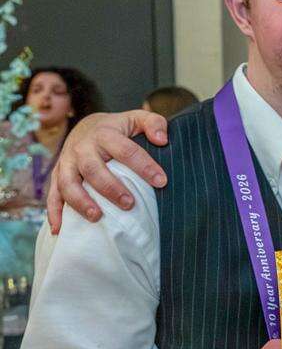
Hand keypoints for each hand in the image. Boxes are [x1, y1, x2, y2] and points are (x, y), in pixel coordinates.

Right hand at [47, 111, 169, 232]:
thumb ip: (154, 123)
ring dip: (81, 201)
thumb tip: (162, 139)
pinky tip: (60, 229)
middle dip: (110, 188)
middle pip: (93, 169)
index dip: (144, 166)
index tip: (161, 181)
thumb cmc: (119, 128)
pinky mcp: (57, 175)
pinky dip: (54, 212)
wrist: (87, 126)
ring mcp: (67, 162)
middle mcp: (82, 148)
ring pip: (68, 183)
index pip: (126, 150)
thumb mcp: (137, 119)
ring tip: (97, 217)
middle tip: (130, 204)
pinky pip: (52, 195)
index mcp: (105, 134)